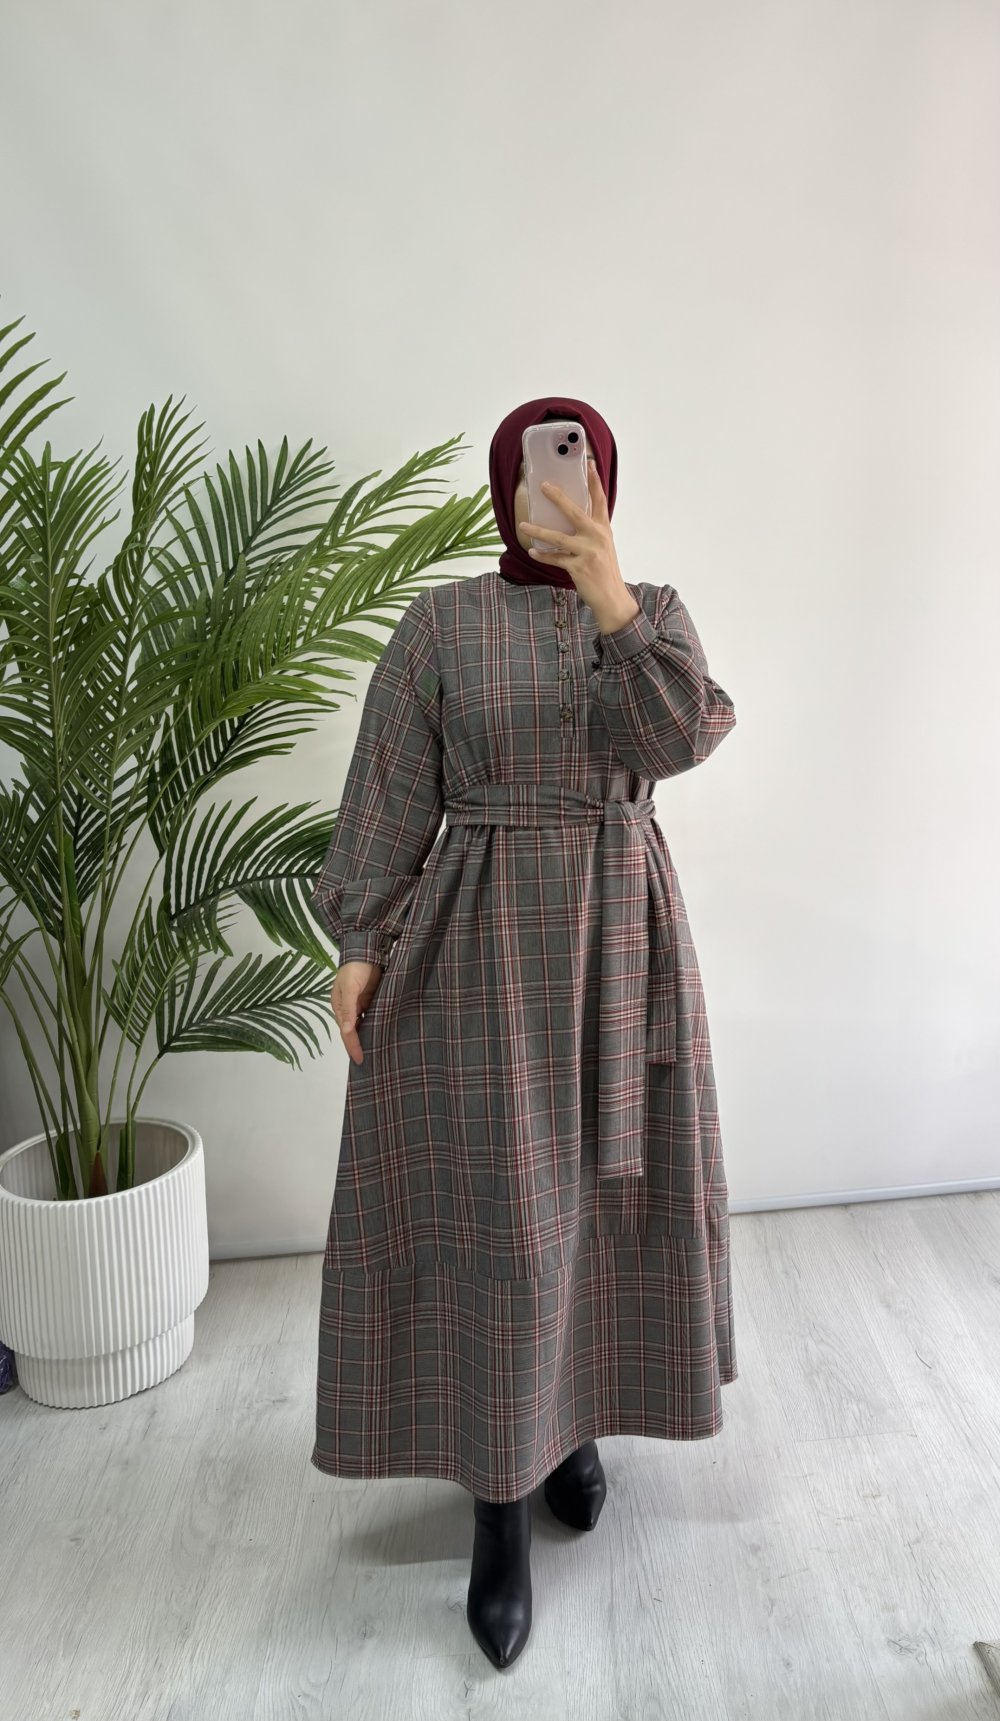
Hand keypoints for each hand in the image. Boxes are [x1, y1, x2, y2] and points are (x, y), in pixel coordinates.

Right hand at [330, 959, 383, 1064]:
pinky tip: (385, 1033)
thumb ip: (348, 1010)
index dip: (352, 1046)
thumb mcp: (349, 988)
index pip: (346, 1032)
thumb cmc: (355, 967)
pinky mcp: (373, 1000)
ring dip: (370, 1036)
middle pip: (354, 1032)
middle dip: (360, 1045)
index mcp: (339, 1007)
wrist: (368, 948)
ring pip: (365, 1025)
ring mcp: (362, 1004)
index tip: (361, 1060)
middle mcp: (350, 1008)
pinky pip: (375, 1016)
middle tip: (370, 1062)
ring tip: (379, 1052)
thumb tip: (346, 1031)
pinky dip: (378, 1024)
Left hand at [518, 461, 636, 625]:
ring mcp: (587, 552)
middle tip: (544, 486)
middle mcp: (597, 537)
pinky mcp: (578, 567)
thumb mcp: (603, 546)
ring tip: (523, 524)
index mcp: (603, 529)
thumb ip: (590, 531)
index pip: (599, 500)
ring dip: (538, 530)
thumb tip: (570, 518)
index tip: (589, 464)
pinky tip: (532, 550)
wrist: (612, 597)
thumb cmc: (605, 571)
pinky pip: (555, 558)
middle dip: (558, 497)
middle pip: (575, 512)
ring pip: (558, 537)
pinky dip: (543, 555)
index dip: (595, 482)